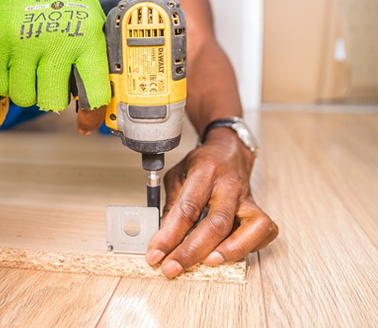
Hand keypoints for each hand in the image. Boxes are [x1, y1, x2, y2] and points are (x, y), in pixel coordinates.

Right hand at [0, 0, 110, 131]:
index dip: (92, 114)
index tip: (86, 121)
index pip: (94, 93)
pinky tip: (14, 66)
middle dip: (52, 98)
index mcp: (87, 39)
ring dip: (28, 91)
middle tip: (51, 83)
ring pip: (23, 98)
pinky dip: (6, 83)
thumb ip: (93, 59)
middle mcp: (56, 42)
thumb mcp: (91, 21)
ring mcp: (23, 42)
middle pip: (52, 102)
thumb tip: (95, 103)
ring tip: (31, 71)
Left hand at [145, 128, 278, 277]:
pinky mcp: (259, 209)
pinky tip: (229, 253)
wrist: (229, 150)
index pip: (187, 208)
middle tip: (172, 267)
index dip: (169, 236)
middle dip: (192, 251)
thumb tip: (161, 238)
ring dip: (229, 251)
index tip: (155, 254)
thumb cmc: (202, 164)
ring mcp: (247, 198)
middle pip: (217, 223)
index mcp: (205, 172)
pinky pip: (264, 232)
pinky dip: (249, 247)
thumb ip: (171, 205)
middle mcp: (229, 185)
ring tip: (207, 263)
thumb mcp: (178, 176)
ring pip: (250, 228)